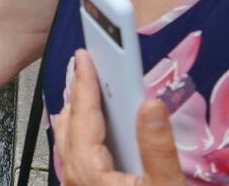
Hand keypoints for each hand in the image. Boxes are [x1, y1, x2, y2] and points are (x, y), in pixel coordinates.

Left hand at [54, 50, 184, 185]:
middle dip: (81, 92)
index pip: (83, 114)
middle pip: (70, 122)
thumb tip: (152, 106)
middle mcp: (75, 176)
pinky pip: (76, 155)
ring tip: (95, 92)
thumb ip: (158, 149)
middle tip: (91, 67)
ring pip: (70, 139)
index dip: (86, 80)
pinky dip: (84, 133)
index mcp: (87, 171)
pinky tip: (100, 132)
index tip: (85, 55)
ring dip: (81, 113)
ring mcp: (77, 185)